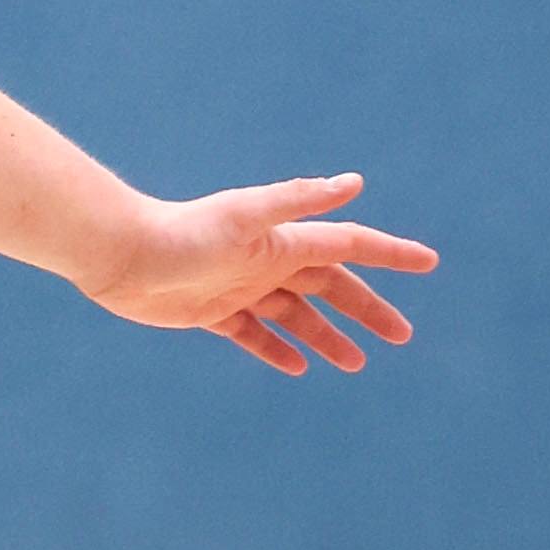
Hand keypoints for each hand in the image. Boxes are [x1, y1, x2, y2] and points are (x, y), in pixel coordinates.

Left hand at [85, 173, 437, 376]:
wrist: (121, 254)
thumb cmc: (182, 232)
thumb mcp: (246, 216)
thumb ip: (299, 200)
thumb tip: (354, 183)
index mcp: (283, 239)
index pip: (349, 246)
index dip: (390, 255)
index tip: (429, 263)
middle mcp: (268, 261)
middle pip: (331, 288)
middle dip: (368, 309)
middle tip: (402, 336)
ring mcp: (242, 287)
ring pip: (298, 316)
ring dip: (329, 337)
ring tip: (357, 365)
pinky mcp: (212, 312)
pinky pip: (255, 334)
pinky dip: (277, 348)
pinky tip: (298, 367)